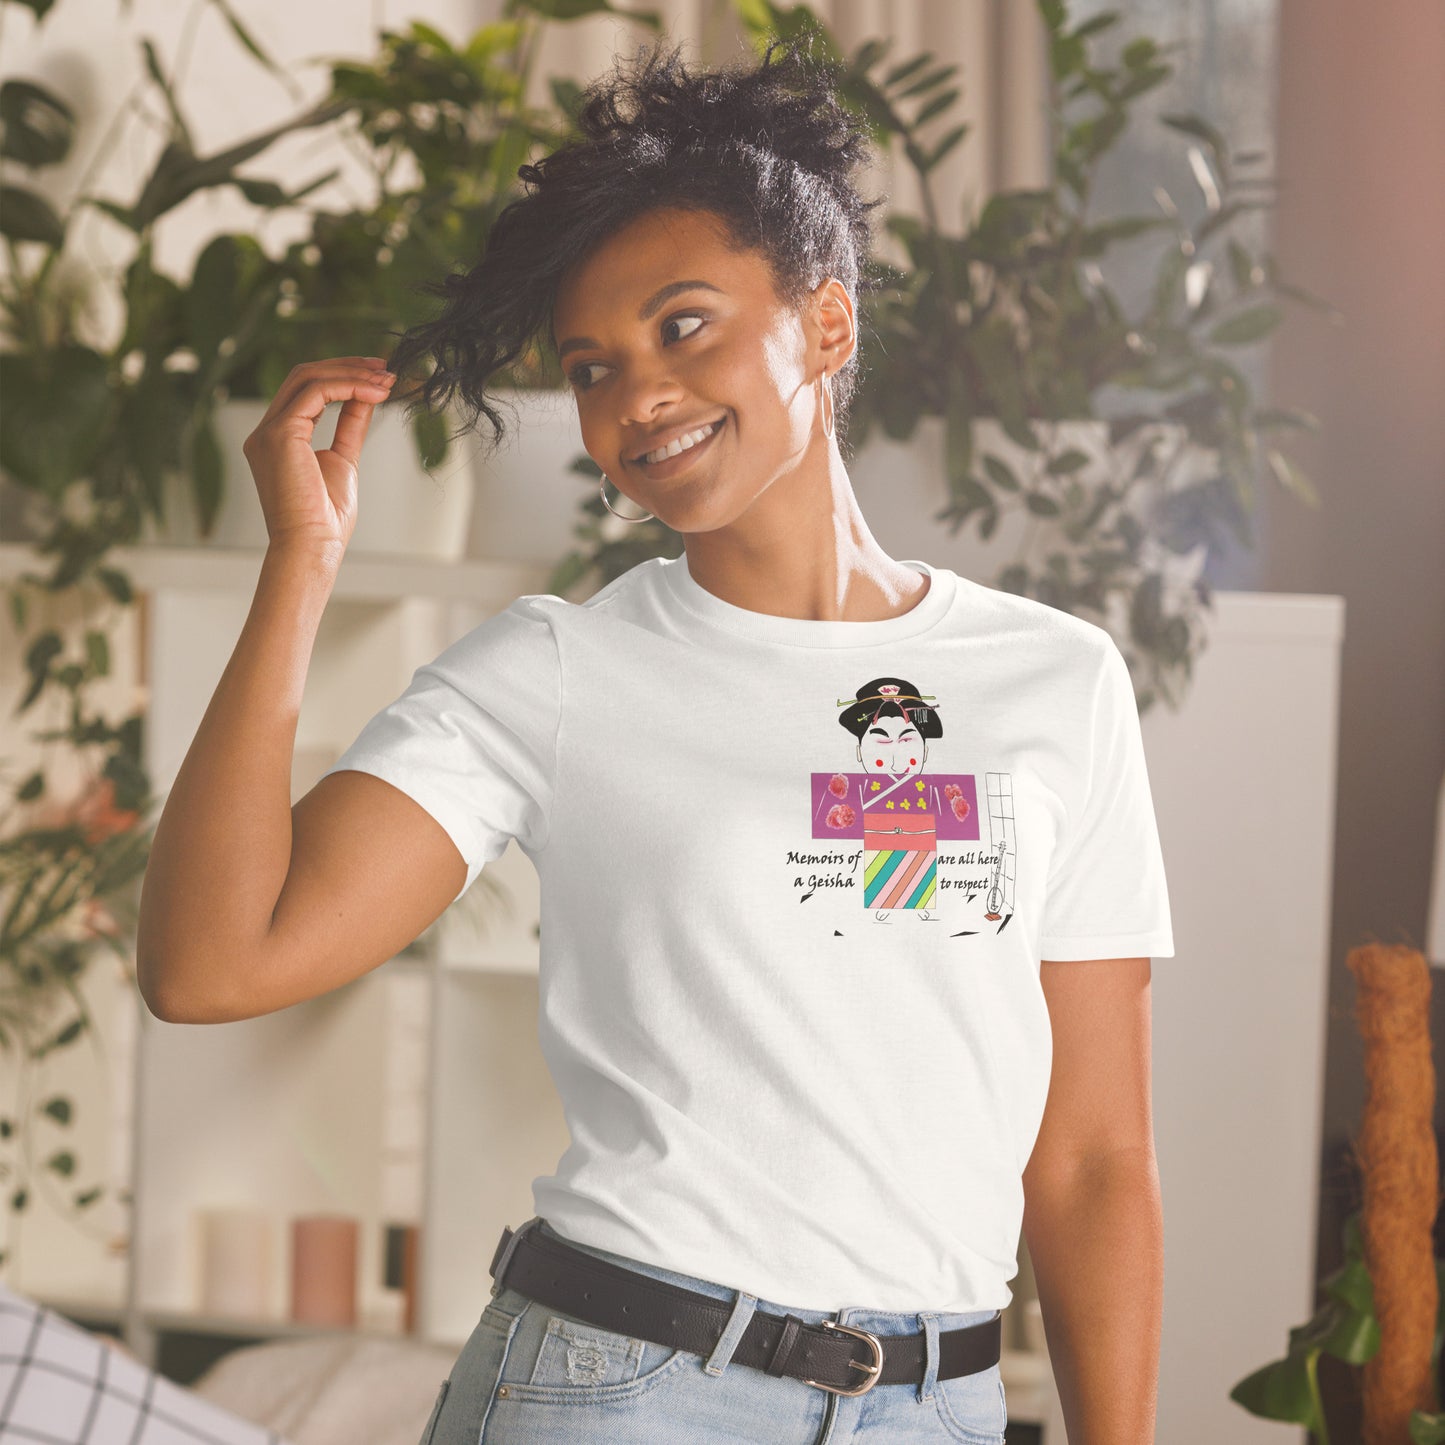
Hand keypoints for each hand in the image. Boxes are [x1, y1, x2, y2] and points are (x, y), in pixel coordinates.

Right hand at [241, 355, 397, 556]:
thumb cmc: (325, 519)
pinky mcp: (279, 434)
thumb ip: (349, 426)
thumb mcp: (343, 460)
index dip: (343, 377)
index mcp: (277, 439)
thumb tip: (367, 396)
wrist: (312, 547)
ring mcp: (268, 431)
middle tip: (385, 367)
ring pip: (308, 378)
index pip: (306, 391)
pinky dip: (348, 387)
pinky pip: (315, 392)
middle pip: (304, 377)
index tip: (378, 376)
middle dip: (347, 367)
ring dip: (352, 373)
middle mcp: (266, 431)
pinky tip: (375, 392)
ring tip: (386, 378)